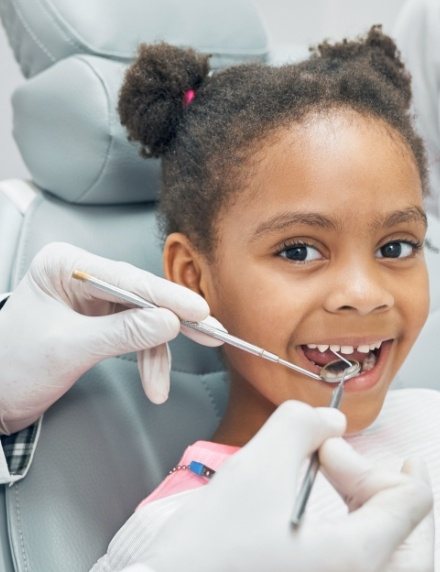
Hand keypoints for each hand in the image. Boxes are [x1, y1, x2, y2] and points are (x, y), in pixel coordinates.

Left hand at [0, 242, 223, 433]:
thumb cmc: (13, 368)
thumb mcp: (70, 349)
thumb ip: (123, 333)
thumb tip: (170, 323)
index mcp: (66, 266)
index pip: (128, 279)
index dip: (168, 297)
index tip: (200, 311)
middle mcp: (83, 275)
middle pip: (142, 295)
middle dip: (173, 321)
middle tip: (210, 333)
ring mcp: (94, 298)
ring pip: (144, 318)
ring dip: (157, 352)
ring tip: (161, 383)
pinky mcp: (101, 319)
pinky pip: (136, 334)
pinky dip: (147, 358)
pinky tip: (153, 382)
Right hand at [129, 401, 432, 571]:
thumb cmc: (210, 551)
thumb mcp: (256, 469)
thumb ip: (301, 426)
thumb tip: (332, 425)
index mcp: (357, 559)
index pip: (413, 504)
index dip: (381, 461)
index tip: (336, 449)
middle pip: (410, 535)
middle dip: (379, 486)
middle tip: (340, 462)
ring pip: (388, 554)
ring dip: (370, 510)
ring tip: (336, 482)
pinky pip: (359, 564)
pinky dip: (356, 533)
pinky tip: (323, 514)